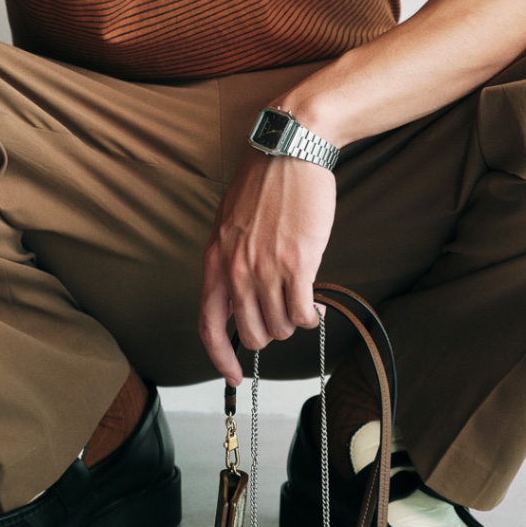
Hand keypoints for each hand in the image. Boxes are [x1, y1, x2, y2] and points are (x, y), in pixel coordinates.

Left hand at [198, 149, 335, 385]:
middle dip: (270, 333)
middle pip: (251, 333)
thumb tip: (236, 299)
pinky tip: (317, 306)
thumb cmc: (263, 184)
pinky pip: (303, 313)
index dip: (220, 357)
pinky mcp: (298, 263)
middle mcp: (236, 270)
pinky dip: (312, 317)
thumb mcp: (229, 224)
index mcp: (215, 260)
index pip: (208, 325)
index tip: (234, 375)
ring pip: (280, 327)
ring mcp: (266, 268)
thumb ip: (228, 262)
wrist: (289, 151)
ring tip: (301, 302)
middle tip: (282, 317)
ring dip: (293, 322)